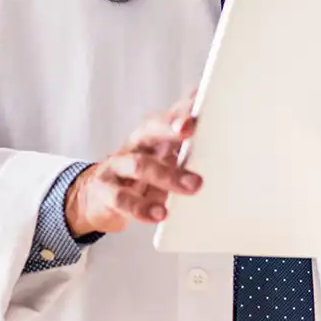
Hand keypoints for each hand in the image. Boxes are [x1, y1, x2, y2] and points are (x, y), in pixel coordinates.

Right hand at [65, 92, 200, 237]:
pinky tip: (159, 214)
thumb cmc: (141, 177)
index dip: (184, 108)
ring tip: (193, 186)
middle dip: (171, 127)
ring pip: (140, 164)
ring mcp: (118, 166)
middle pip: (151, 127)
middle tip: (190, 131)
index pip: (170, 114)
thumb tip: (222, 131)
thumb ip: (189, 148)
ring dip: (167, 175)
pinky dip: (141, 207)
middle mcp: (136, 144)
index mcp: (153, 134)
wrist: (97, 198)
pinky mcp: (105, 191)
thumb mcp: (164, 160)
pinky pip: (122, 198)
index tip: (201, 105)